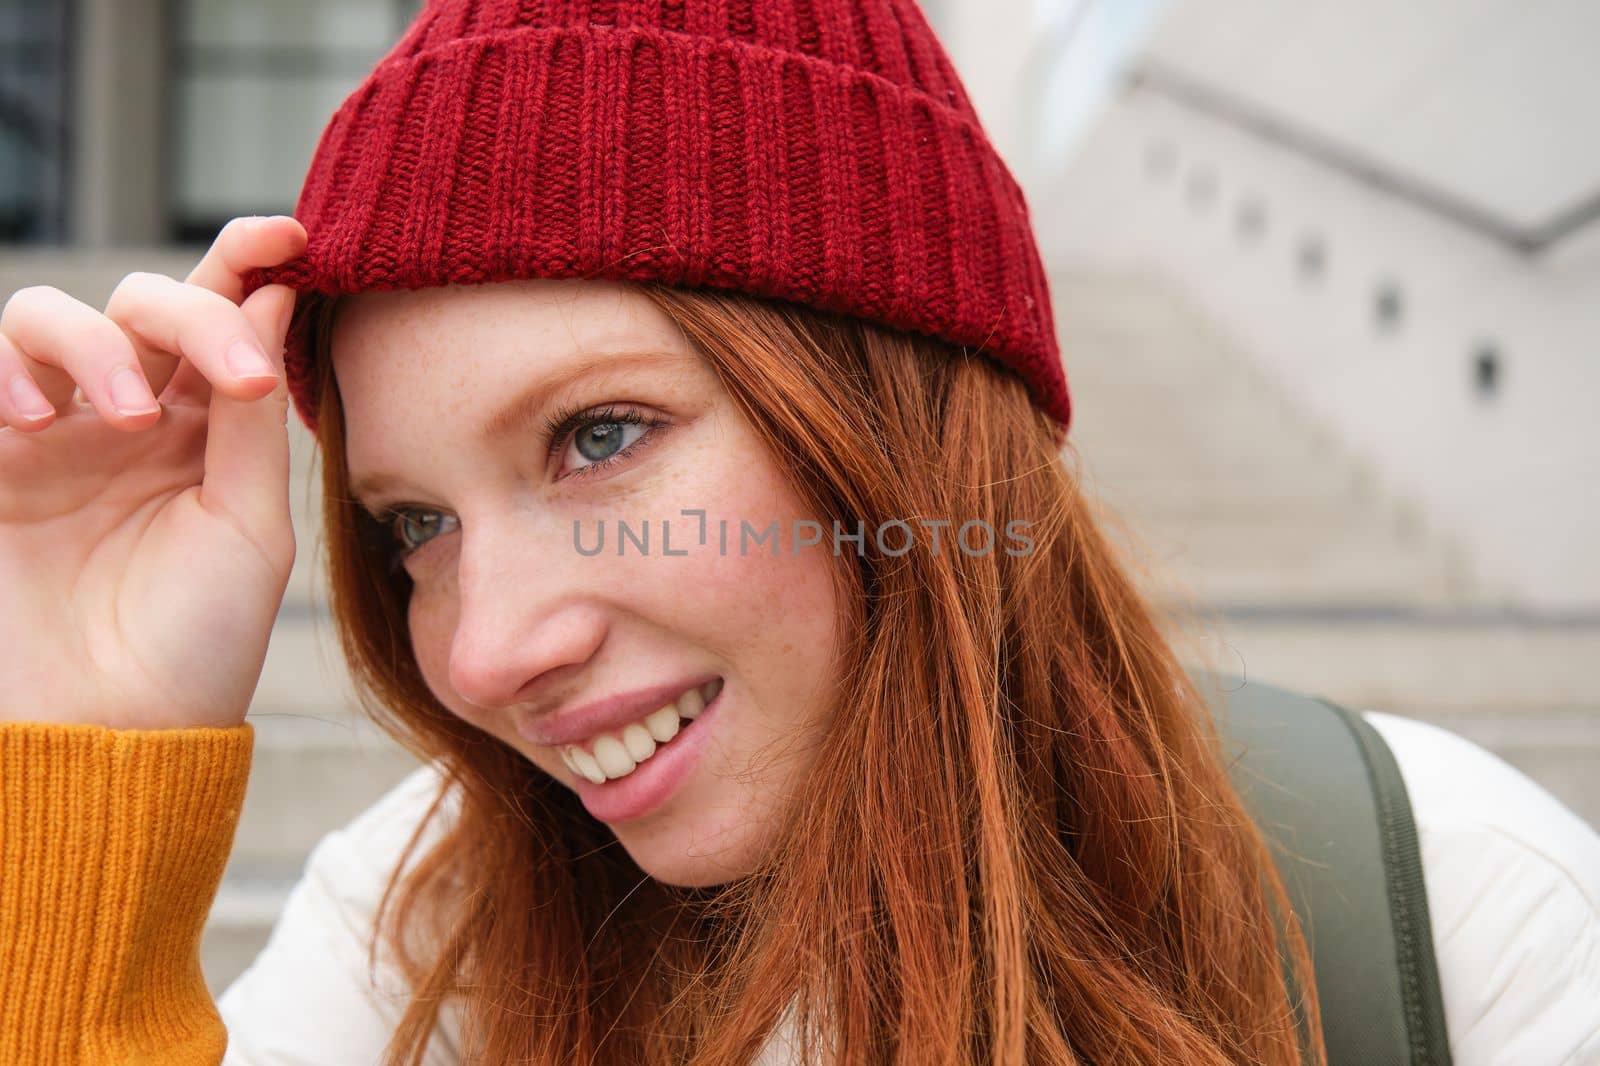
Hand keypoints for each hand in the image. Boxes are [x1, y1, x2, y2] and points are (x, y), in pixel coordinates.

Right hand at [0, 216, 307, 728]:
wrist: (107, 734)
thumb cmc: (195, 643)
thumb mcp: (247, 527)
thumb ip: (249, 417)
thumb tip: (276, 296)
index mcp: (204, 432)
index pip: (219, 319)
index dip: (245, 261)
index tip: (290, 233)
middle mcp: (127, 420)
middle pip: (143, 301)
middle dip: (189, 311)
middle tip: (233, 377)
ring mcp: (49, 436)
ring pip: (48, 316)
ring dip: (96, 344)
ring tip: (125, 418)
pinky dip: (5, 371)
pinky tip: (38, 420)